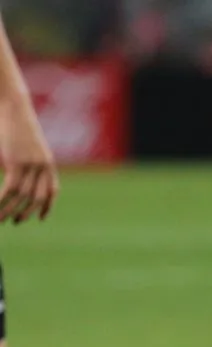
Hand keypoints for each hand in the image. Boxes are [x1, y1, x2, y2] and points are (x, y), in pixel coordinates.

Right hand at [0, 98, 57, 222]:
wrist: (12, 106)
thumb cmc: (15, 124)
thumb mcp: (25, 146)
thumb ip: (26, 162)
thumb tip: (18, 174)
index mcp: (48, 163)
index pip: (52, 190)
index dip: (47, 206)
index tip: (41, 219)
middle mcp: (43, 166)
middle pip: (38, 197)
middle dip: (27, 212)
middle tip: (15, 221)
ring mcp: (31, 164)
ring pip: (23, 196)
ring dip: (11, 210)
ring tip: (1, 219)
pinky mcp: (17, 162)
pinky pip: (11, 189)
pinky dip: (2, 201)